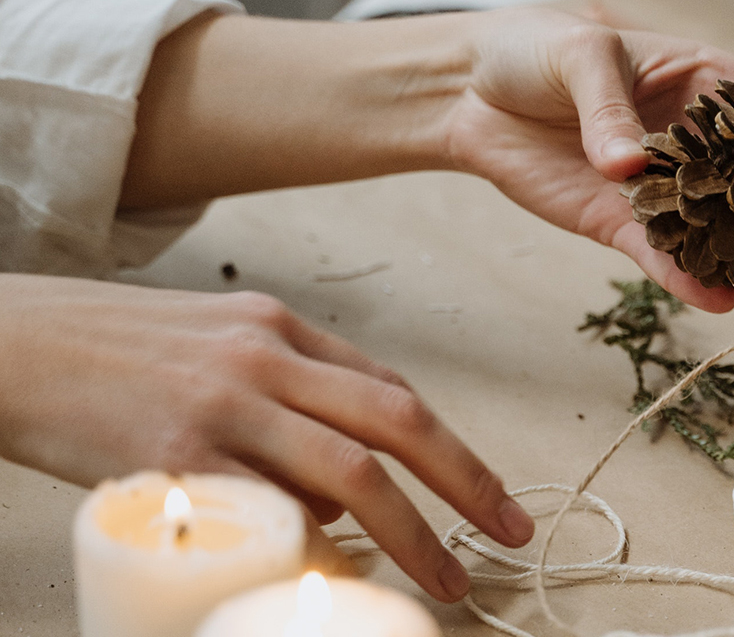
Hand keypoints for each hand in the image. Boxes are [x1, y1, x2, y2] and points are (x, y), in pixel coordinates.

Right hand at [0, 274, 531, 602]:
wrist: (8, 344)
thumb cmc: (109, 350)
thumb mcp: (213, 340)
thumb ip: (284, 387)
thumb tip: (345, 475)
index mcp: (279, 327)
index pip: (392, 390)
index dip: (453, 447)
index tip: (491, 493)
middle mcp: (264, 359)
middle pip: (397, 424)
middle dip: (468, 483)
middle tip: (511, 532)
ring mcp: (224, 407)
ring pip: (353, 474)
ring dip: (414, 534)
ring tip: (445, 578)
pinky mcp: (177, 459)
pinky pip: (272, 514)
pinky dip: (319, 551)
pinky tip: (342, 576)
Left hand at [439, 8, 733, 311]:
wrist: (475, 92)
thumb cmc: (540, 51)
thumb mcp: (581, 57)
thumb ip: (611, 110)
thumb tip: (630, 162)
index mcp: (709, 85)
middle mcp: (701, 145)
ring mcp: (667, 191)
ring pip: (727, 232)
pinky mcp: (625, 226)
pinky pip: (665, 257)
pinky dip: (689, 279)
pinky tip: (715, 299)